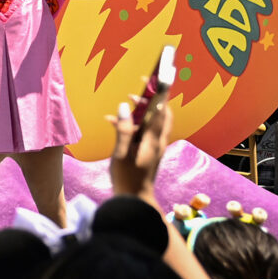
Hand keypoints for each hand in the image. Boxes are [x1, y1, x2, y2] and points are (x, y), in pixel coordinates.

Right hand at [110, 72, 171, 200]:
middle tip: (136, 91)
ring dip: (141, 111)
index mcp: (154, 139)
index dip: (159, 93)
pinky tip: (115, 122)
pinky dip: (134, 123)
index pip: (161, 110)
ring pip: (153, 122)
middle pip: (162, 114)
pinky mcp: (149, 152)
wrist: (136, 201)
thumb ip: (124, 129)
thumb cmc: (127, 178)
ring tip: (126, 103)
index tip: (155, 78)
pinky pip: (145, 131)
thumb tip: (125, 107)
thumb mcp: (122, 153)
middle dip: (151, 100)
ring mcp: (155, 147)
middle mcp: (158, 141)